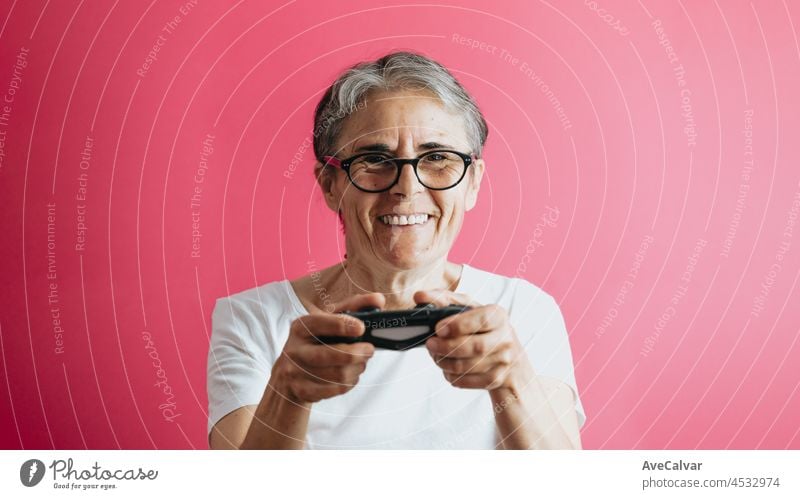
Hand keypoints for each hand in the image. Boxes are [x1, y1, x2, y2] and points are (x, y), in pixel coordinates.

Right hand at [270, 293, 384, 403]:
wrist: (288, 380)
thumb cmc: (315, 345)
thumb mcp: (327, 323)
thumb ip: (353, 308)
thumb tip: (378, 299)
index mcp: (300, 327)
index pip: (321, 323)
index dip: (342, 325)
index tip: (361, 328)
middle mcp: (294, 349)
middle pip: (333, 354)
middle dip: (358, 353)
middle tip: (370, 349)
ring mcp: (295, 372)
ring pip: (339, 374)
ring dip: (357, 369)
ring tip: (361, 363)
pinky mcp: (302, 391)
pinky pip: (336, 389)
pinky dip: (350, 383)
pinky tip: (350, 376)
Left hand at [416, 289, 526, 390]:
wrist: (512, 360)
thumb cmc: (484, 330)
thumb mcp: (469, 310)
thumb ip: (445, 300)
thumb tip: (419, 296)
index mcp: (498, 316)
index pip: (481, 320)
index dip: (458, 325)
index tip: (438, 328)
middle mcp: (505, 338)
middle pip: (475, 346)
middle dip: (447, 347)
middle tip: (430, 344)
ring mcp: (504, 361)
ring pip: (469, 366)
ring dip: (446, 363)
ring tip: (436, 356)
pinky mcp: (498, 379)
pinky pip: (469, 382)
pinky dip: (453, 377)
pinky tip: (447, 369)